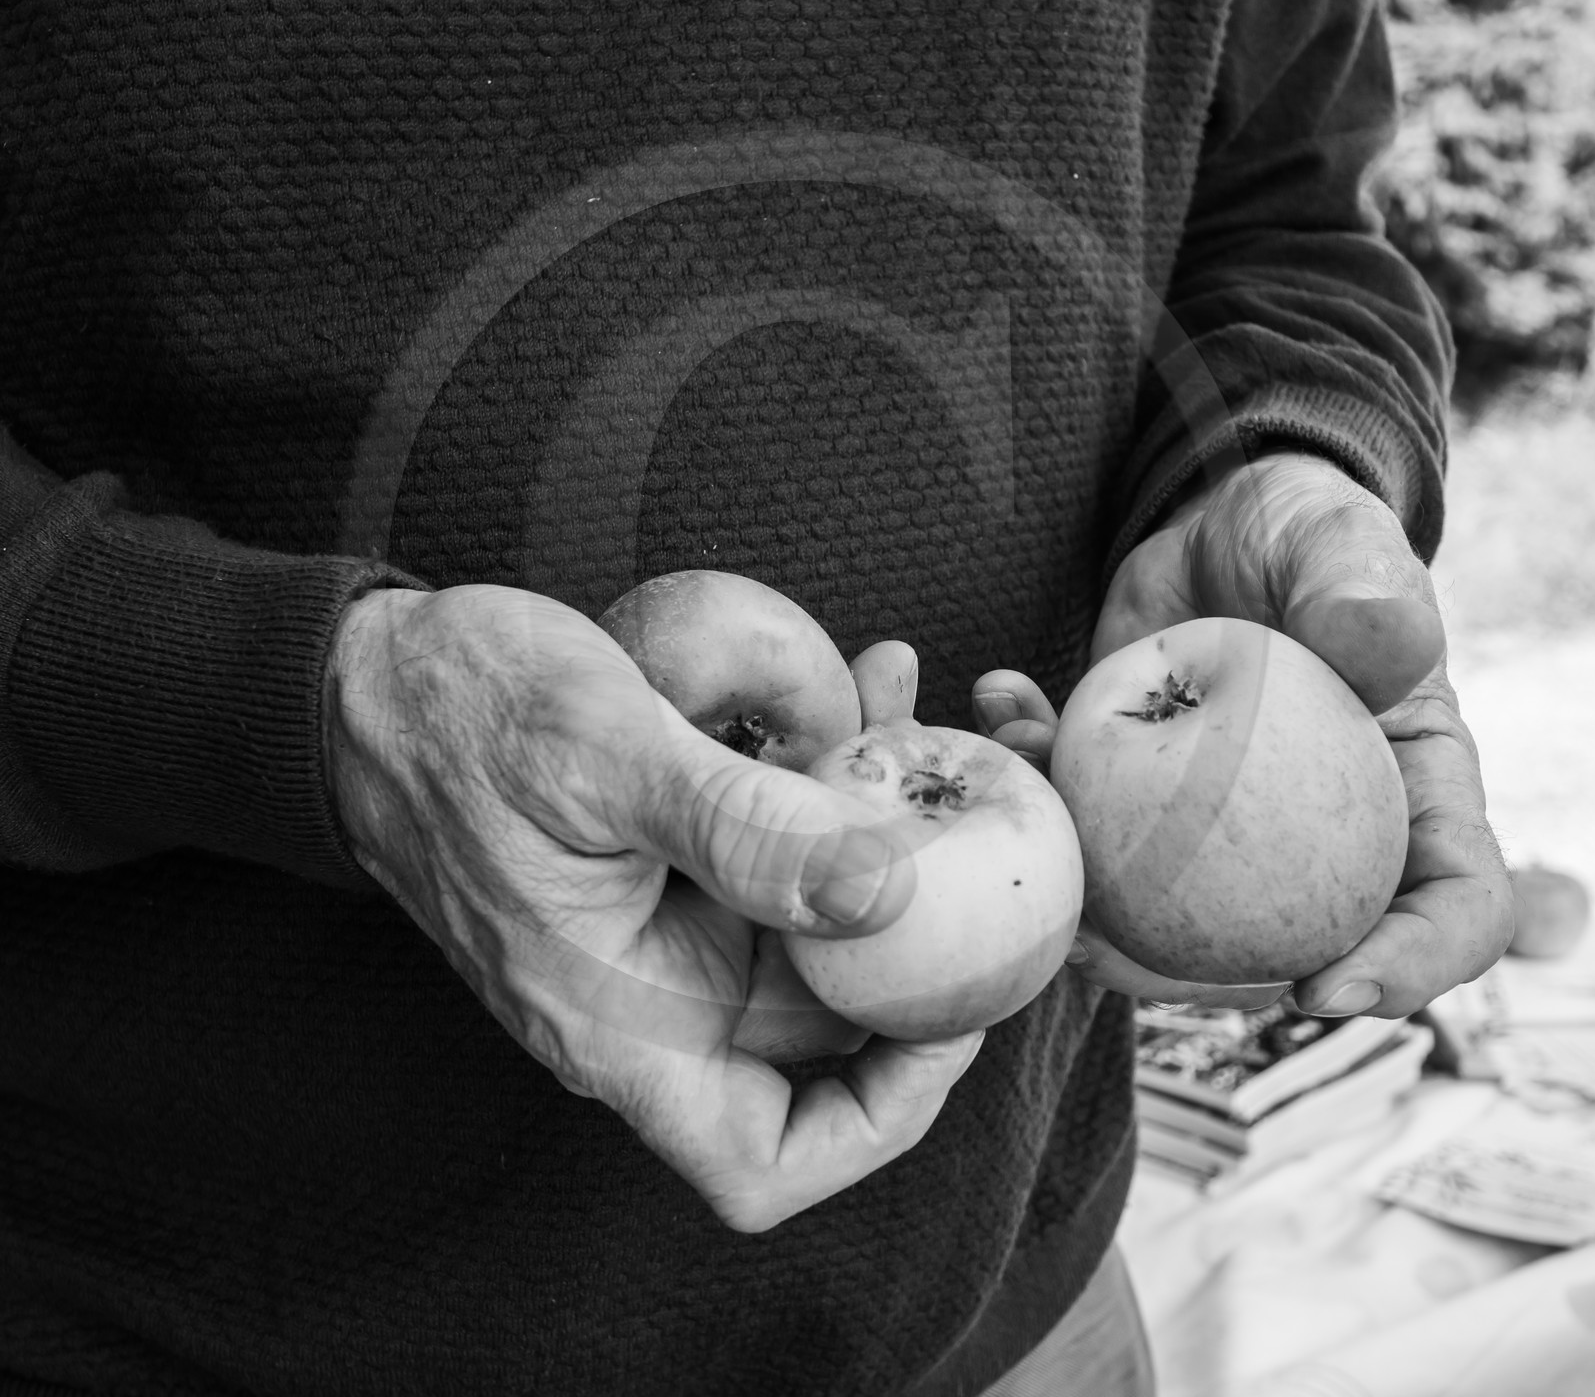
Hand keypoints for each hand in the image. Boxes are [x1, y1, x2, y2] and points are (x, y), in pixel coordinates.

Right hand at [326, 587, 980, 1231]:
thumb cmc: (457, 718)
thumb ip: (739, 827)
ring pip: (814, 916)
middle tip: (973, 811)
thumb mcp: (599, 754)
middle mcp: (653, 992)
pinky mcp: (675, 864)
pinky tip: (864, 687)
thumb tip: (886, 897)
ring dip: (880, 828)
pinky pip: (781, 845)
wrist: (377, 679)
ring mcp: (668, 927)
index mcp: (618, 1018)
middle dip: (917, 926)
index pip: (761, 1158)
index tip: (948, 1014)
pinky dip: (831, 782)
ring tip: (912, 709)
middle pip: (827, 1021)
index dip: (878, 1116)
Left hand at [974, 452, 1512, 1018]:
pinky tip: (1000, 704)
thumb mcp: (1333, 538)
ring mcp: (1227, 841)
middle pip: (1285, 951)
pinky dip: (1034, 783)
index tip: (1321, 994)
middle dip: (1186, 973)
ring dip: (1082, 896)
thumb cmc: (1301, 531)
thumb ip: (1358, 580)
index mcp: (1414, 794)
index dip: (1408, 971)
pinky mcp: (1139, 809)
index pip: (1454, 908)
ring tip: (1027, 821)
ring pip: (1164, 918)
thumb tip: (1383, 644)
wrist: (1213, 523)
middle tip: (1099, 948)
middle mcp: (1329, 842)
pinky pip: (1089, 833)